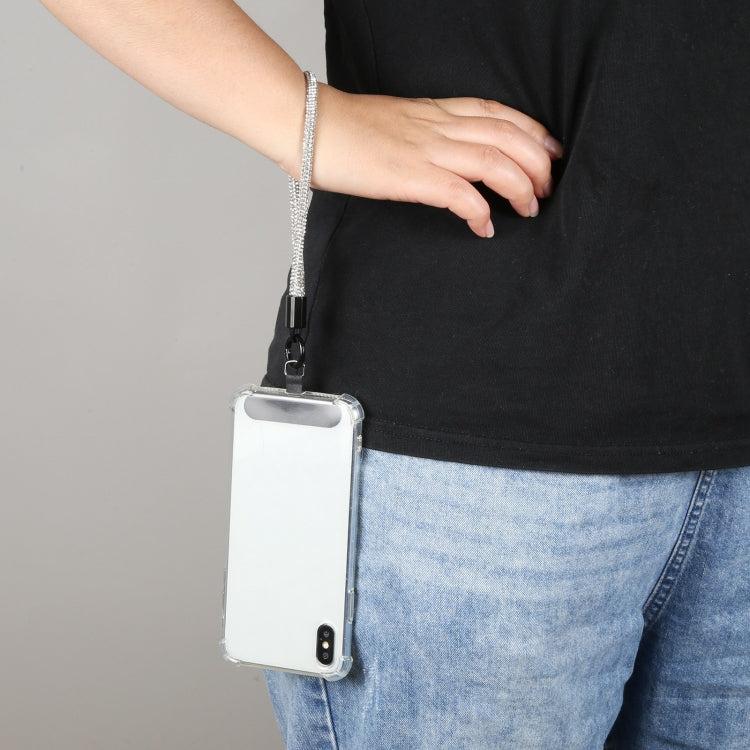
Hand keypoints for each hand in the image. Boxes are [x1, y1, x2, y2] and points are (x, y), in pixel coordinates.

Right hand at [308, 85, 563, 237]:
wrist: (309, 125)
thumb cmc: (344, 129)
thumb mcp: (395, 121)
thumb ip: (423, 133)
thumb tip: (441, 157)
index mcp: (435, 111)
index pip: (497, 113)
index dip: (532, 131)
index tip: (550, 151)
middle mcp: (438, 126)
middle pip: (508, 137)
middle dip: (538, 163)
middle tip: (547, 189)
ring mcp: (426, 149)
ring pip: (495, 162)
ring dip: (521, 188)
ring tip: (529, 210)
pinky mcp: (411, 176)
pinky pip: (461, 194)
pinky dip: (480, 213)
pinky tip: (484, 229)